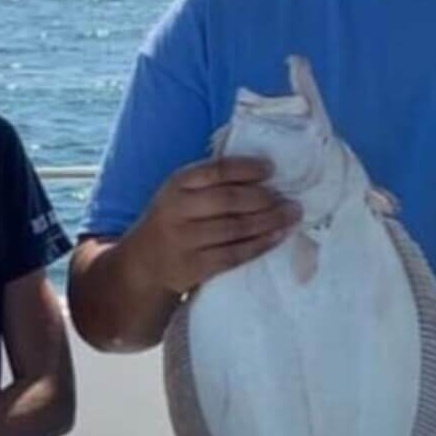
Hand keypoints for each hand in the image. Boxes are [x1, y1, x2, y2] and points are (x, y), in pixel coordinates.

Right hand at [127, 156, 300, 296]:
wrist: (144, 263)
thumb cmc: (172, 220)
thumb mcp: (179, 193)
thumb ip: (209, 182)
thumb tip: (262, 172)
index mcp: (177, 184)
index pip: (216, 171)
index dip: (246, 169)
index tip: (271, 169)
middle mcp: (179, 210)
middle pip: (229, 200)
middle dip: (264, 198)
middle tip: (289, 198)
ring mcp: (185, 240)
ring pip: (235, 228)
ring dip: (269, 221)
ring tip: (292, 214)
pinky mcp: (194, 266)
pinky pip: (234, 254)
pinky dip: (260, 244)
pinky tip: (278, 236)